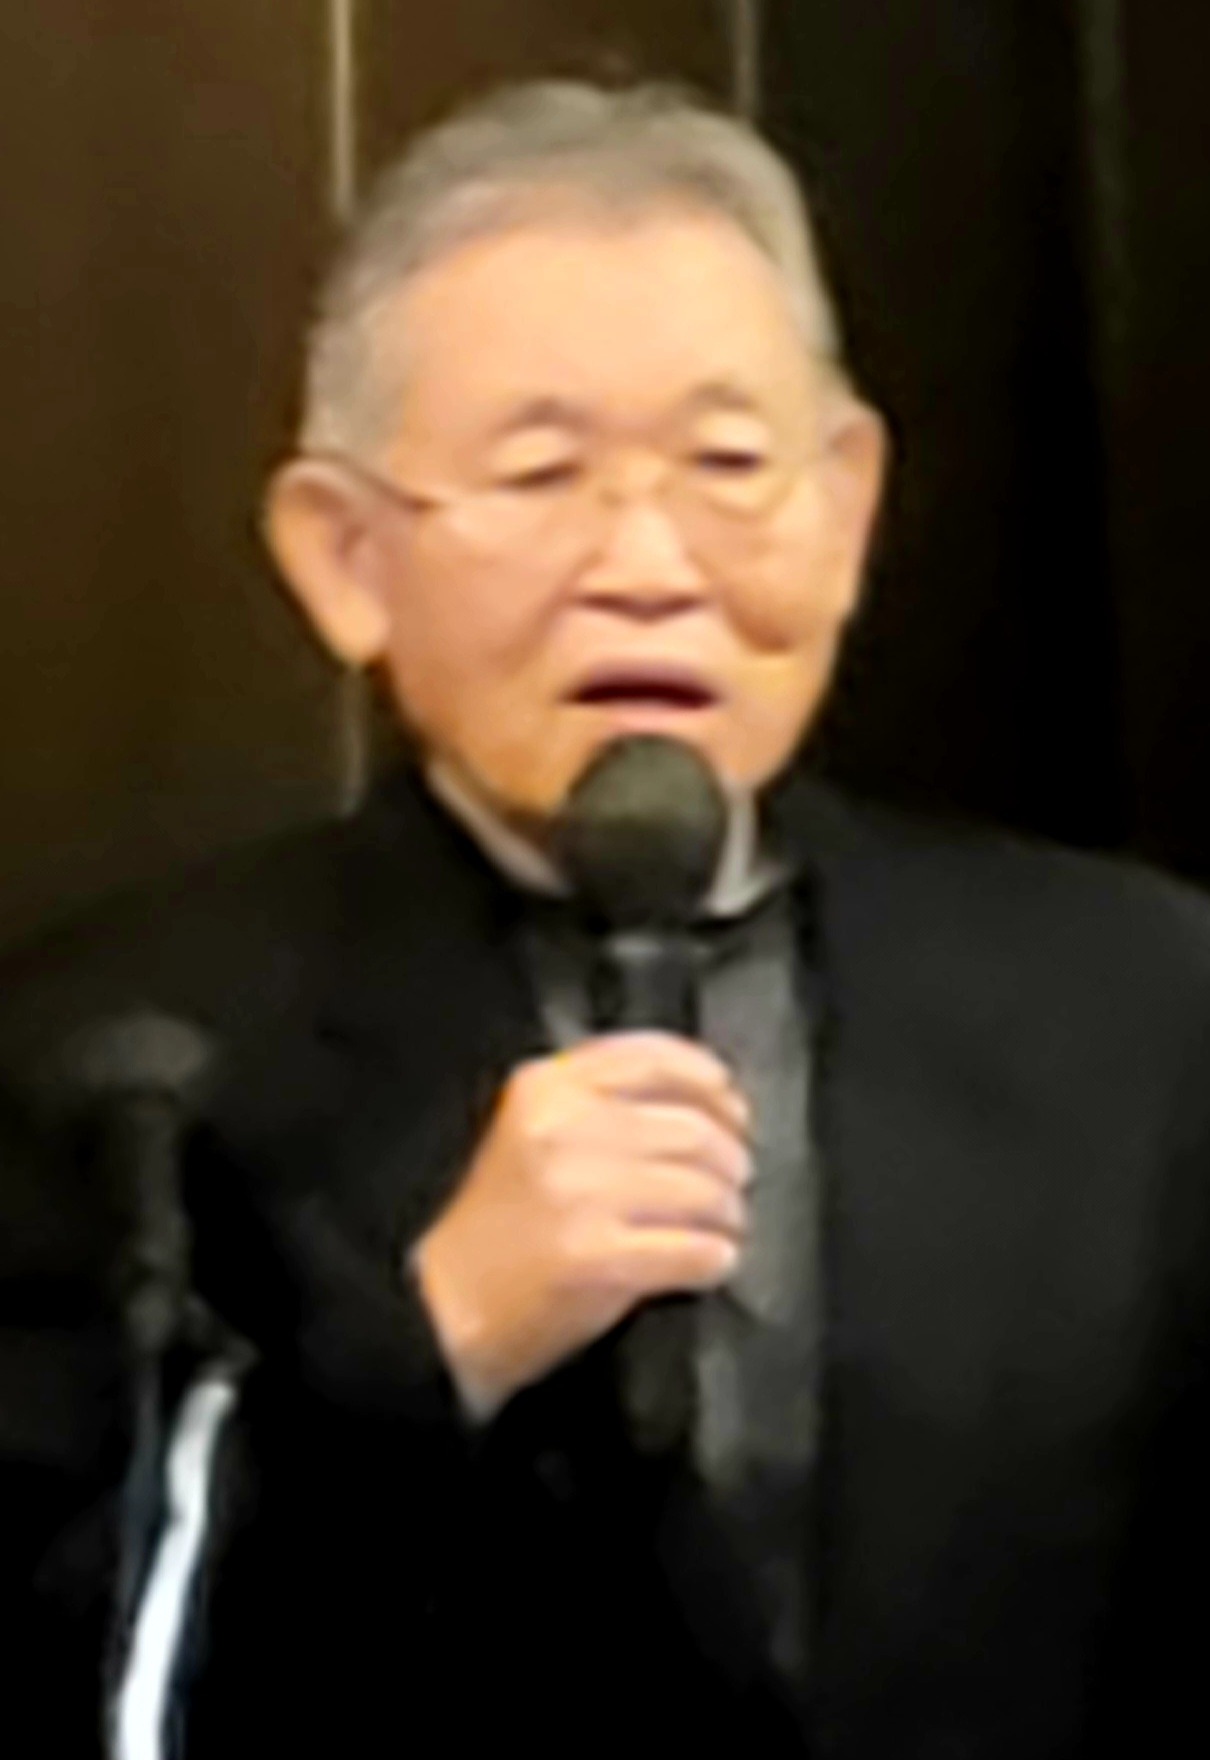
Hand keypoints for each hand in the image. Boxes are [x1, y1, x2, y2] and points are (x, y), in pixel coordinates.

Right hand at [410, 1031, 750, 1418]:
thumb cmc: (503, 1219)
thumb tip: (707, 1100)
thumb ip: (602, 1100)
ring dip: (728, 1213)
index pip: (656, 1058)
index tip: (734, 1108)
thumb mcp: (534, 1129)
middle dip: (730, 1160)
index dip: (710, 1083)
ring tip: (725, 1226)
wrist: (446, 1305)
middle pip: (692, 1129)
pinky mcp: (595, 1257)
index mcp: (547, 1085)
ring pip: (702, 1190)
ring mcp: (579, 1193)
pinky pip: (693, 1251)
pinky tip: (712, 1262)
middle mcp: (564, 1128)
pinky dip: (715, 1258)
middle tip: (735, 1182)